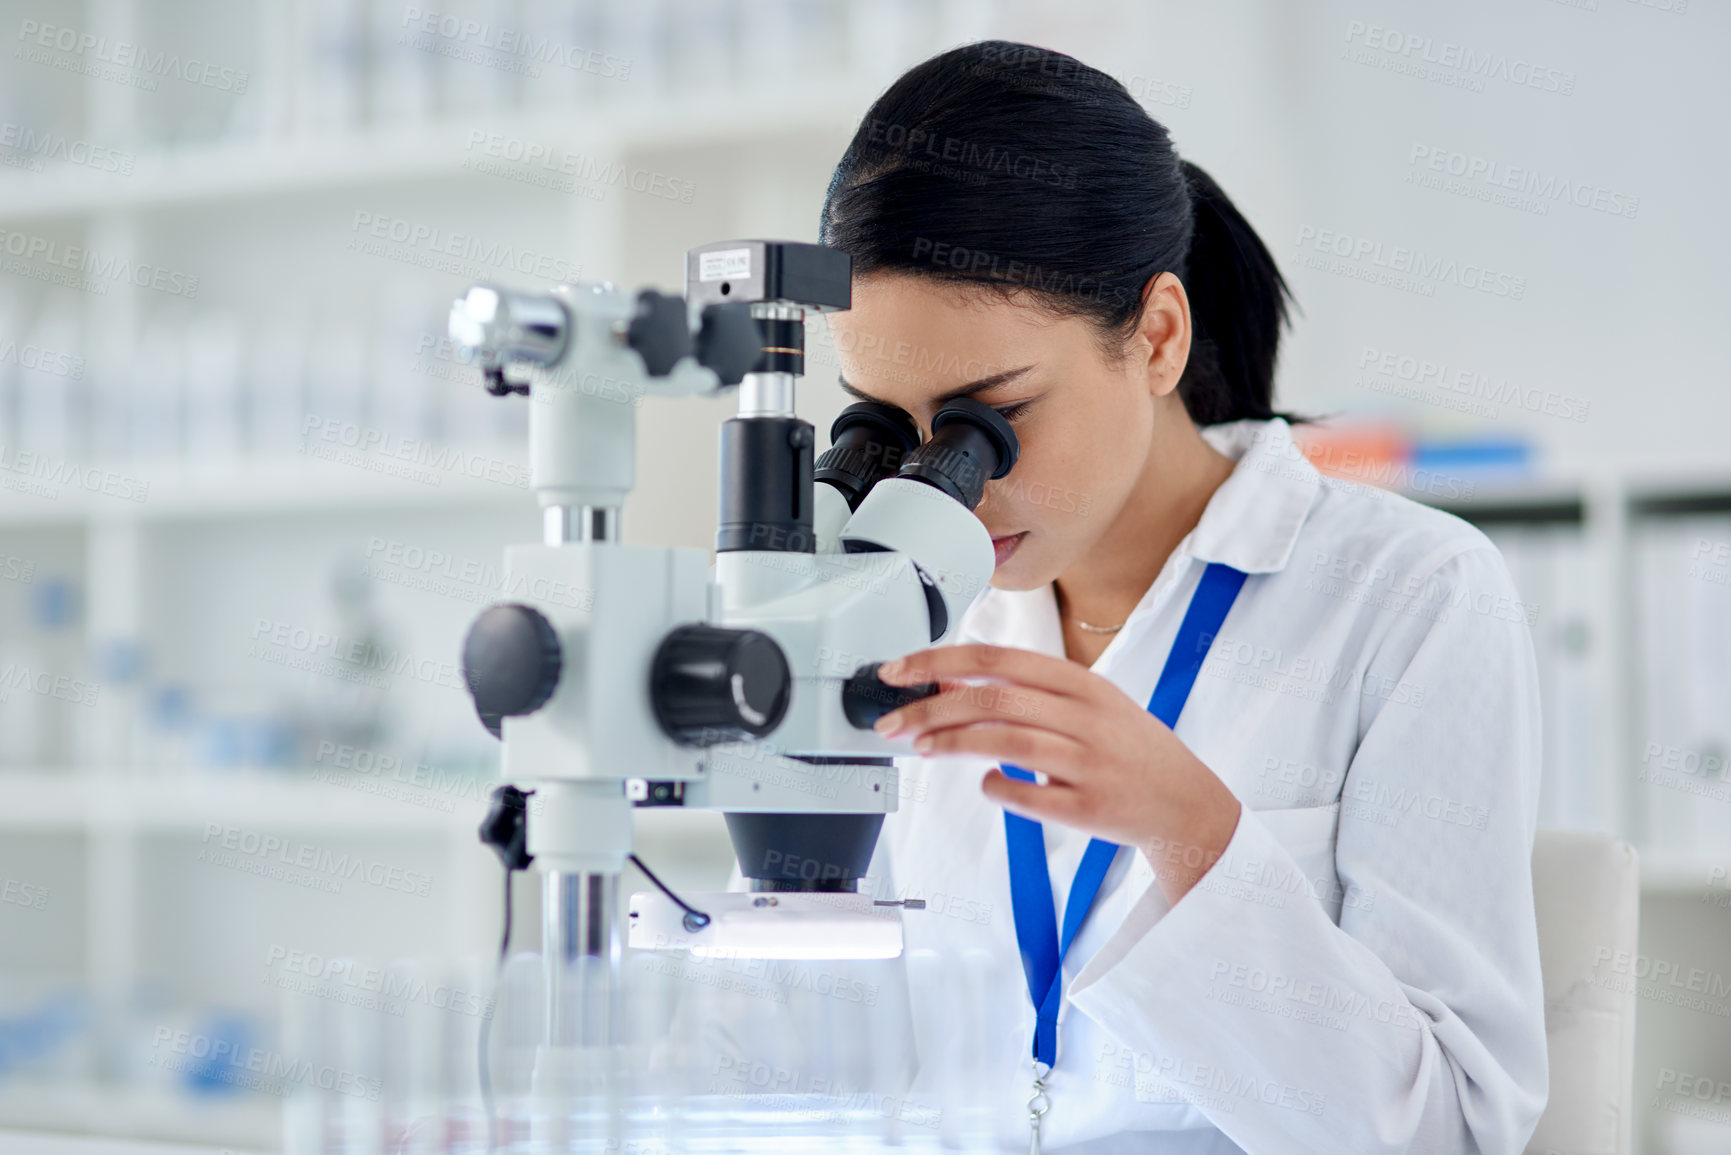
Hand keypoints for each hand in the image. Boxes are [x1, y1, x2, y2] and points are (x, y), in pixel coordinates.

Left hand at [875, 644, 1241, 903]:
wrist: (1184, 802)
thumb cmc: (1124, 748)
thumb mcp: (1081, 705)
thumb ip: (1020, 693)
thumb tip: (947, 681)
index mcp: (1080, 683)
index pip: (996, 659)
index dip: (938, 661)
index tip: (898, 671)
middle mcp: (1086, 717)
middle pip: (992, 698)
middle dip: (930, 707)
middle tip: (890, 721)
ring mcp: (1089, 762)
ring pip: (1006, 741)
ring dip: (952, 743)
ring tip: (920, 747)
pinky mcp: (1090, 808)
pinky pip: (1029, 795)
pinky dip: (998, 787)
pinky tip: (987, 784)